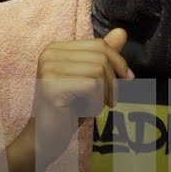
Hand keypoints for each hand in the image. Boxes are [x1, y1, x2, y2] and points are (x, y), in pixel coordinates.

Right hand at [32, 28, 131, 163]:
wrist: (45, 139)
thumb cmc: (69, 109)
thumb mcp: (90, 79)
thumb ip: (103, 56)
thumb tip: (121, 32)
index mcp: (57, 49)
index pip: (99, 44)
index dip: (118, 62)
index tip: (125, 80)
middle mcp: (50, 54)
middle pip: (101, 56)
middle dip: (112, 81)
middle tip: (109, 101)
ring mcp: (49, 69)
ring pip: (98, 70)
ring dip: (103, 93)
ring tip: (91, 106)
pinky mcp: (53, 87)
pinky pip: (92, 86)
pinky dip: (95, 103)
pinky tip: (84, 111)